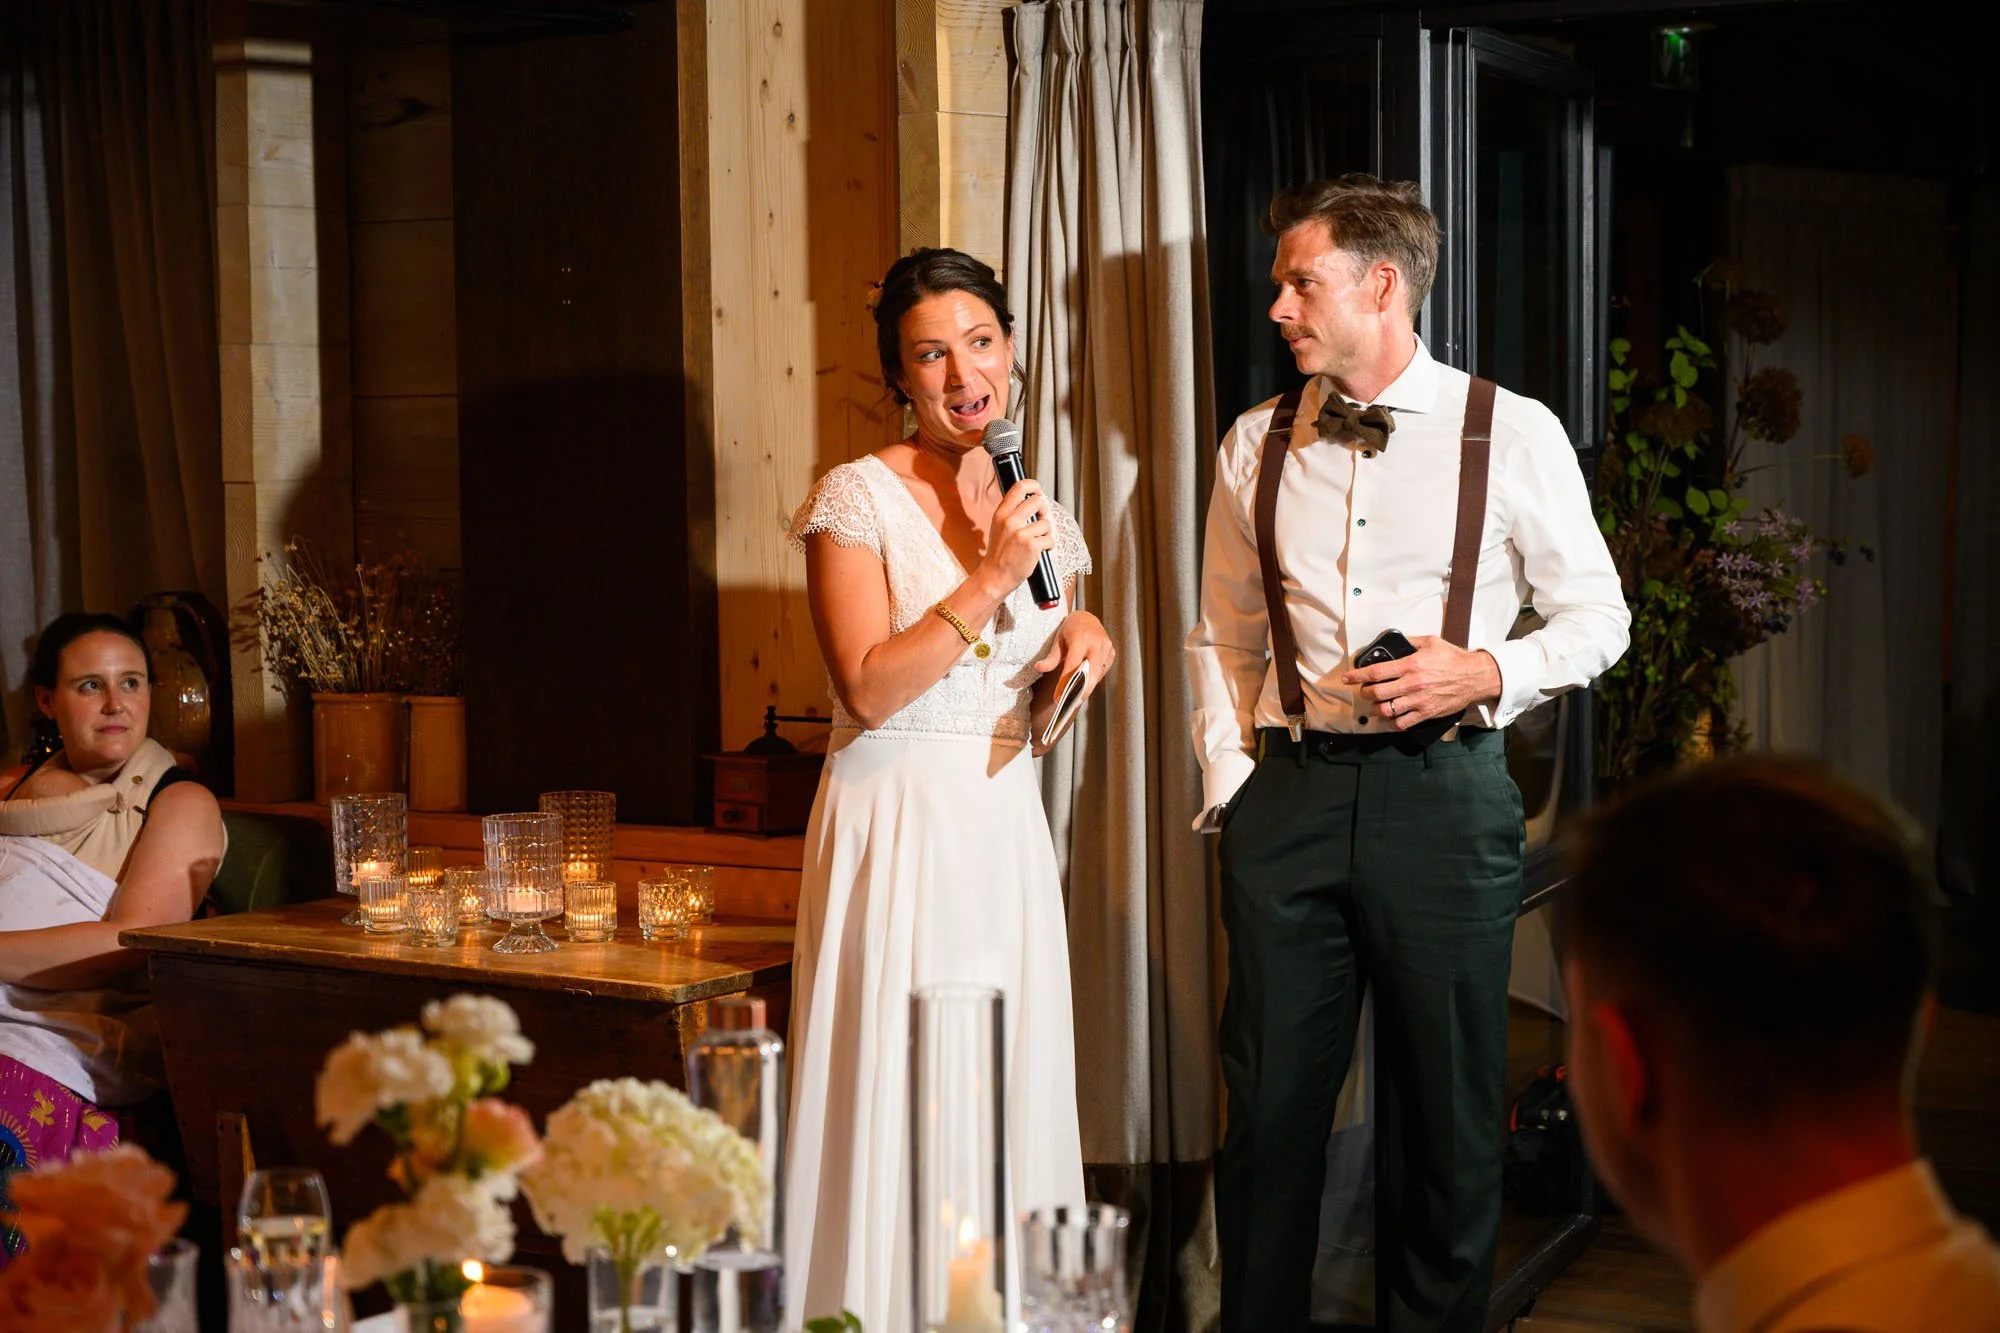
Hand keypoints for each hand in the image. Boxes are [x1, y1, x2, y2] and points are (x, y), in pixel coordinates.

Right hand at [977, 480, 1055, 593]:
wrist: (995, 576)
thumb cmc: (1000, 553)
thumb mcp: (999, 527)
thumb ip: (1013, 512)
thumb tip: (1035, 500)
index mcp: (1001, 513)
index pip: (1019, 487)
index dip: (1034, 486)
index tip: (1038, 492)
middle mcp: (1010, 520)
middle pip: (1038, 501)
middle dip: (1044, 511)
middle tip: (1040, 521)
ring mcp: (1020, 533)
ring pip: (1046, 523)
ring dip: (1046, 533)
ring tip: (1037, 541)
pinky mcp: (1031, 546)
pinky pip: (1050, 539)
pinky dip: (1048, 546)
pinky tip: (1040, 551)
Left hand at [1033, 610, 1115, 697]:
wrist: (1087, 618)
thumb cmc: (1069, 629)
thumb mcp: (1058, 640)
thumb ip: (1051, 656)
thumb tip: (1039, 667)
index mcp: (1081, 637)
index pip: (1073, 665)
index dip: (1066, 683)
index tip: (1058, 697)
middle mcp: (1097, 642)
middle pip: (1091, 673)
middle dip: (1081, 691)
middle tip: (1071, 704)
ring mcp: (1106, 647)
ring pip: (1098, 673)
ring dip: (1088, 687)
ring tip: (1076, 698)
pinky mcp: (1111, 652)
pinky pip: (1103, 670)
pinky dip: (1094, 679)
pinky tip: (1086, 684)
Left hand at [1343, 636, 1499, 730]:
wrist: (1475, 677)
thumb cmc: (1454, 659)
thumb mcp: (1431, 642)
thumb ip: (1410, 642)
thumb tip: (1394, 641)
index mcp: (1411, 665)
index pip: (1377, 672)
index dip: (1358, 676)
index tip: (1348, 678)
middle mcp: (1413, 684)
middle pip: (1377, 693)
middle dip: (1365, 693)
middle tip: (1364, 691)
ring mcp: (1419, 700)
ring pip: (1387, 710)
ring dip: (1376, 708)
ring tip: (1375, 705)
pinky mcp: (1426, 713)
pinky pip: (1403, 723)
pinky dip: (1392, 723)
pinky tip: (1390, 718)